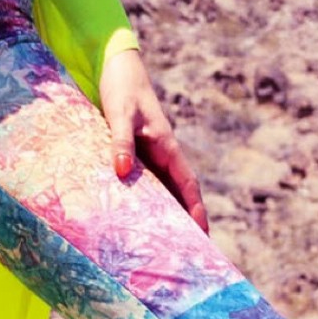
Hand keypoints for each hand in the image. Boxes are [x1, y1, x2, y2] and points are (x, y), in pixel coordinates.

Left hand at [99, 45, 209, 232]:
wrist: (115, 67)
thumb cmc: (121, 89)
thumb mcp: (119, 115)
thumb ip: (121, 142)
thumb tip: (122, 172)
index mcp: (167, 148)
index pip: (187, 186)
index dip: (195, 210)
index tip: (203, 234)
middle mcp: (161, 155)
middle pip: (176, 194)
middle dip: (182, 220)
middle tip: (184, 251)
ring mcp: (148, 154)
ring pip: (159, 189)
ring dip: (161, 212)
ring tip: (158, 243)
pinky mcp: (132, 151)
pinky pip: (141, 181)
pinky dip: (140, 198)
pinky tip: (128, 214)